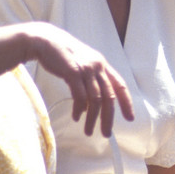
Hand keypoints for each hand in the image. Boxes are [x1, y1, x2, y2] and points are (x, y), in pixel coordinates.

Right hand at [21, 22, 133, 136]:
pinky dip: (79, 109)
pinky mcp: (73, 72)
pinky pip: (80, 96)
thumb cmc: (62, 54)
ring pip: (95, 99)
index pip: (120, 85)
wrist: (44, 40)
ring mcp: (86, 69)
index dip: (127, 102)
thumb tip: (88, 107)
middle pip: (109, 97)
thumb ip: (89, 82)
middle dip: (109, 118)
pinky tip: (76, 116)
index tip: (130, 117)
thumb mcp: (82, 64)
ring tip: (89, 130)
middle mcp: (97, 66)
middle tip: (107, 133)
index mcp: (102, 64)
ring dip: (93, 118)